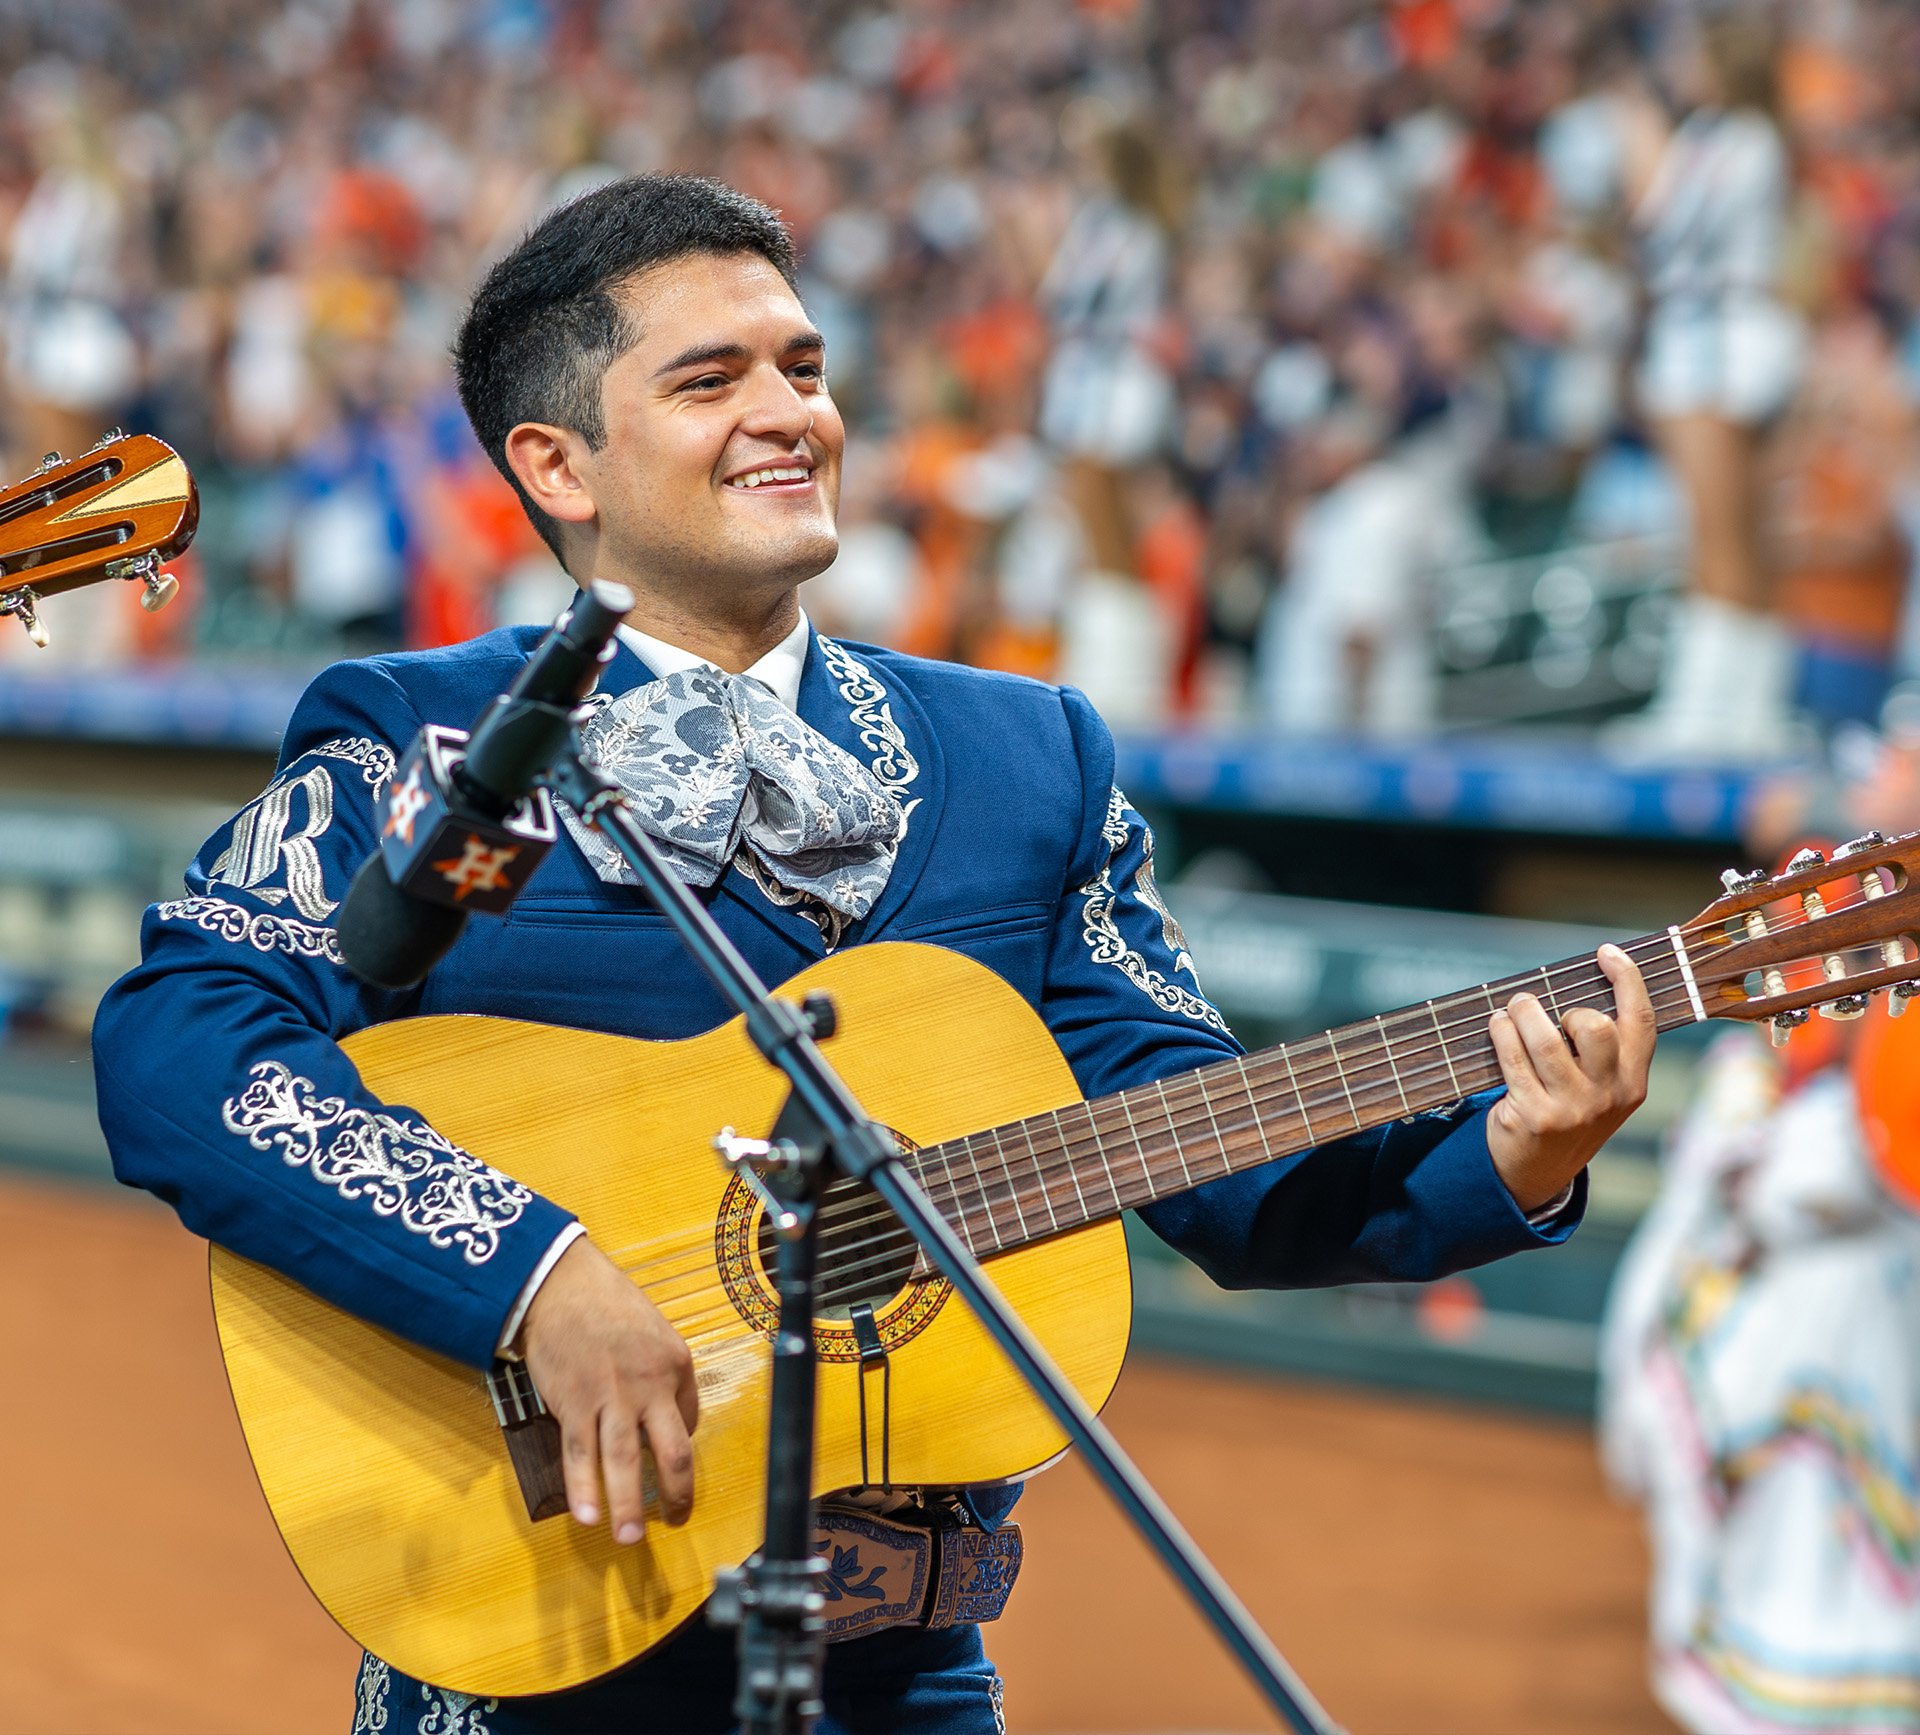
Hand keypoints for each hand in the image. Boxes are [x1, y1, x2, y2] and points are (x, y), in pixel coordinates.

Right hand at [517, 1236, 697, 1542]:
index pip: (689, 1421)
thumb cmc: (608, 1307)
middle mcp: (649, 1385)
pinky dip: (582, 1488)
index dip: (678, 1447)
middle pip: (671, 1450)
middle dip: (675, 1493)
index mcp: (676, 1365)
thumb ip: (665, 1377)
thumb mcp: (655, 1333)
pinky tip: (587, 1515)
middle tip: (674, 1522)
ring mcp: (610, 1397)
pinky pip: (579, 1455)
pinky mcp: (572, 1404)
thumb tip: (670, 1421)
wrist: (560, 1285)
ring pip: (623, 1461)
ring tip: (628, 1538)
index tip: (668, 1466)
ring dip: (627, 1504)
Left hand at [1485, 944, 1653, 1213]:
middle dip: (1564, 1007)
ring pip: (1547, 1040)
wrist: (1535, 1173)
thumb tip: (1574, 986)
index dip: (1627, 980)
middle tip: (1538, 1007)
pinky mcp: (1536, 1116)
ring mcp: (1573, 1109)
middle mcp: (1609, 1097)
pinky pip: (1513, 1059)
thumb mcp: (1598, 1088)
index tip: (1607, 952)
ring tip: (1512, 1010)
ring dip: (1523, 1012)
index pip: (1641, 1022)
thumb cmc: (1564, 1111)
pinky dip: (1501, 1033)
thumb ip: (1599, 1048)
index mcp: (1633, 1083)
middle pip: (1595, 1027)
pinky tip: (1497, 1027)